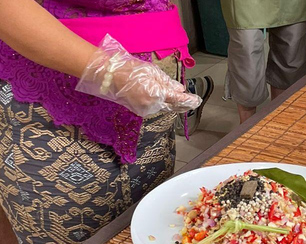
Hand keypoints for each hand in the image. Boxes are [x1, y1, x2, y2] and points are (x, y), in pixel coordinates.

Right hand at [76, 34, 200, 116]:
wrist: (109, 76)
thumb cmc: (130, 70)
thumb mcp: (152, 72)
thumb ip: (167, 83)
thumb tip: (180, 89)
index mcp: (157, 94)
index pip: (177, 99)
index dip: (188, 100)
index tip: (196, 100)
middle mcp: (152, 105)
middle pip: (172, 106)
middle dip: (183, 104)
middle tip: (193, 102)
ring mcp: (145, 109)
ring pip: (164, 107)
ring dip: (173, 104)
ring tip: (182, 102)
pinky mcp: (140, 111)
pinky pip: (155, 108)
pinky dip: (162, 104)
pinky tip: (165, 100)